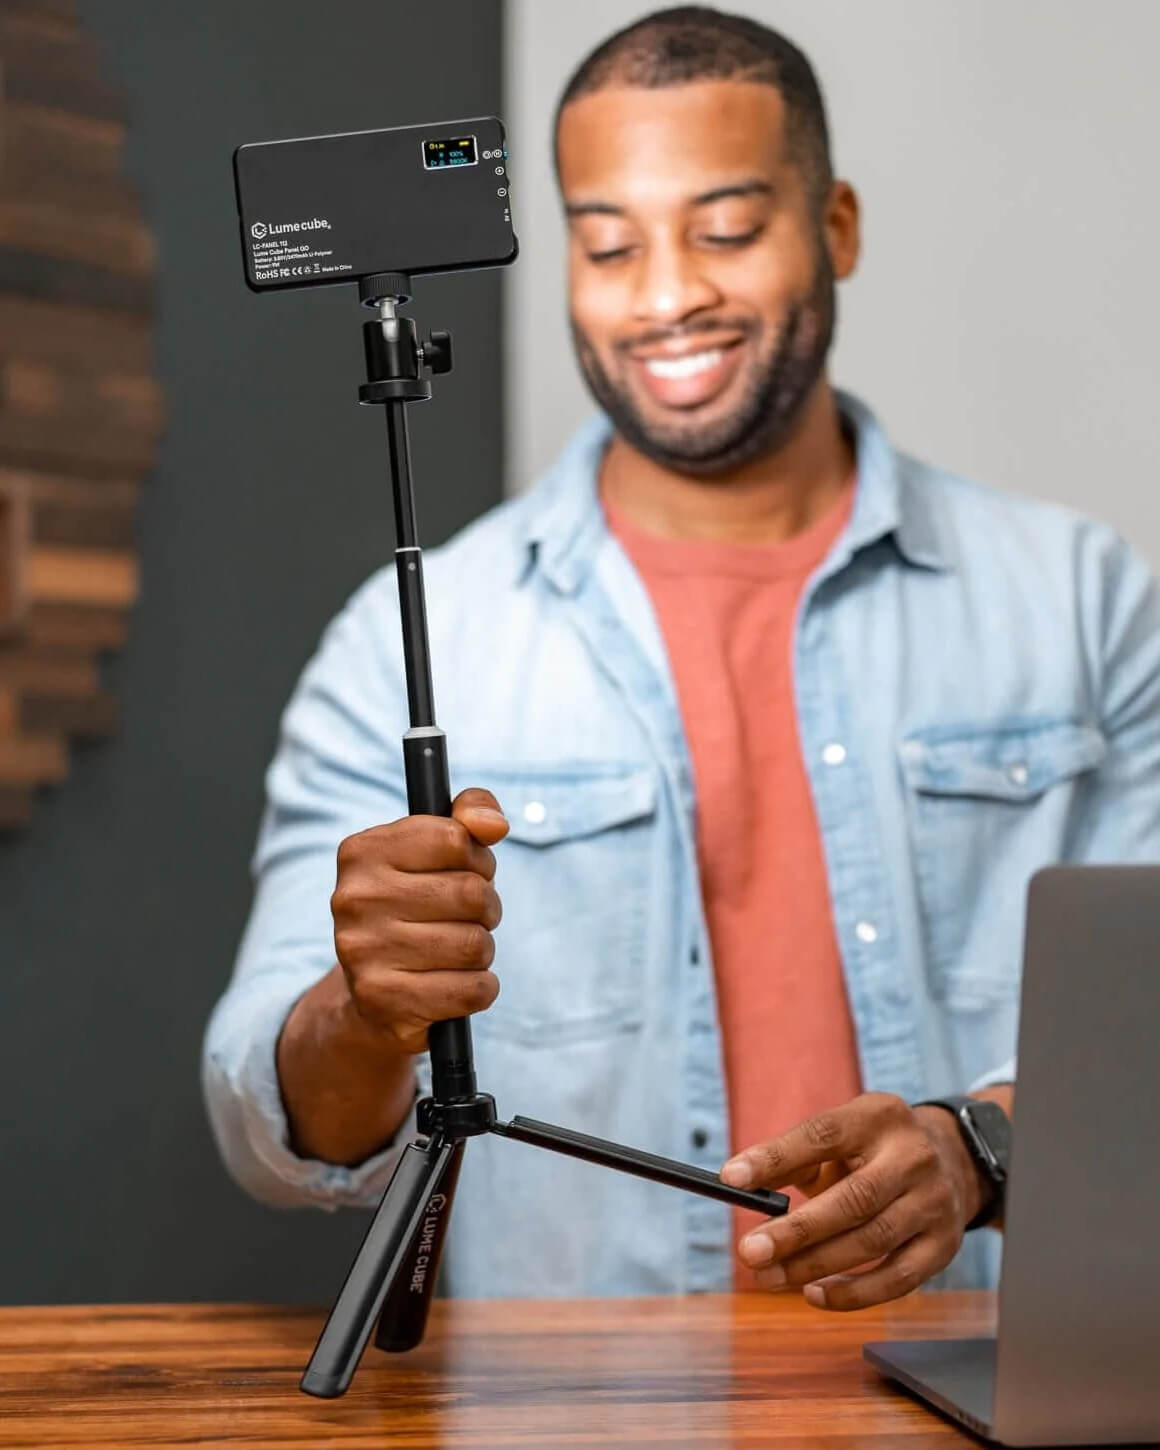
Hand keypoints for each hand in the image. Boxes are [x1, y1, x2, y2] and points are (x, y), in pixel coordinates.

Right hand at [330, 787, 508, 1054]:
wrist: (375, 994)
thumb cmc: (417, 907)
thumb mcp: (437, 850)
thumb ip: (471, 813)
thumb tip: (494, 824)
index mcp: (362, 852)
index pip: (456, 839)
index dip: (477, 859)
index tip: (465, 872)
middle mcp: (354, 898)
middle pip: (471, 894)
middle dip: (486, 908)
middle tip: (468, 918)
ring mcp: (363, 951)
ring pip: (475, 944)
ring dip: (482, 951)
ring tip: (457, 952)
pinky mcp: (383, 1000)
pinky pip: (471, 990)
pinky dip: (480, 989)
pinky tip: (455, 984)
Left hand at [720, 1092, 985, 1310]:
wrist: (951, 1160)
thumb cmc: (872, 1151)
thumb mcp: (841, 1136)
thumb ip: (796, 1158)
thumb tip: (743, 1183)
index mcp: (877, 1117)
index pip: (822, 1135)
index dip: (775, 1157)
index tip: (731, 1178)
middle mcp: (911, 1157)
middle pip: (852, 1199)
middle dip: (796, 1231)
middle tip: (749, 1251)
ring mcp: (933, 1203)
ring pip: (871, 1242)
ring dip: (814, 1265)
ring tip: (768, 1276)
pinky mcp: (943, 1246)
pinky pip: (896, 1279)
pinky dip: (853, 1293)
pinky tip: (813, 1294)